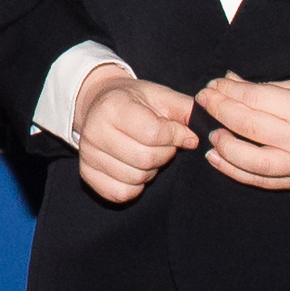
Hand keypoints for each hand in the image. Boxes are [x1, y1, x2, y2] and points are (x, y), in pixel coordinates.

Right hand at [69, 62, 197, 202]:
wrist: (101, 104)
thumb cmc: (135, 102)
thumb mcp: (161, 97)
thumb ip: (185, 111)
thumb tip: (201, 134)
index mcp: (113, 107)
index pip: (153, 133)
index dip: (175, 136)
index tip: (182, 134)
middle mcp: (94, 131)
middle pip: (145, 159)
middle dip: (165, 154)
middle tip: (165, 145)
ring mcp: (88, 155)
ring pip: (135, 178)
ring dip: (151, 170)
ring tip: (149, 154)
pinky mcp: (87, 174)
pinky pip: (121, 193)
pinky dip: (135, 186)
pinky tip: (135, 168)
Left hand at [197, 73, 289, 190]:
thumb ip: (267, 87)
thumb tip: (228, 80)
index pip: (255, 101)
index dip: (228, 92)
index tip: (211, 85)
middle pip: (248, 128)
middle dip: (219, 112)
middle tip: (203, 101)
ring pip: (251, 163)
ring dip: (224, 147)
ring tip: (210, 132)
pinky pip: (263, 182)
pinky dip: (237, 172)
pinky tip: (219, 159)